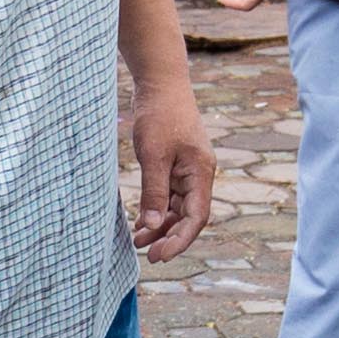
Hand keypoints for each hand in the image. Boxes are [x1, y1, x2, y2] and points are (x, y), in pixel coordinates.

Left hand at [126, 76, 215, 257]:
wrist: (160, 82)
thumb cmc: (160, 114)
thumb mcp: (154, 155)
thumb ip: (154, 192)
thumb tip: (150, 225)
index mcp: (201, 173)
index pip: (196, 217)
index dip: (180, 239)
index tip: (160, 255)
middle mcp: (198, 175)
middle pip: (188, 216)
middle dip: (169, 237)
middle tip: (147, 254)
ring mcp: (187, 170)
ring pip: (177, 208)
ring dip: (159, 226)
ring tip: (137, 242)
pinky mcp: (174, 165)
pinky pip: (168, 195)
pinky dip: (155, 209)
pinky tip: (139, 222)